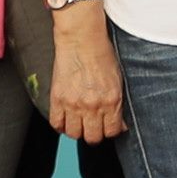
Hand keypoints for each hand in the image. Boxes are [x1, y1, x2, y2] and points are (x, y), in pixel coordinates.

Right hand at [50, 5, 124, 141]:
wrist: (81, 39)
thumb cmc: (102, 55)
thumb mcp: (118, 80)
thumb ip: (118, 104)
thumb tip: (120, 124)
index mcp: (112, 101)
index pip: (112, 131)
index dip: (110, 131)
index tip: (108, 128)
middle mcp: (93, 106)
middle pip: (93, 137)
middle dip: (95, 135)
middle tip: (93, 127)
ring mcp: (73, 104)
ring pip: (74, 134)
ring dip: (77, 131)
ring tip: (79, 123)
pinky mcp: (57, 99)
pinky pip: (56, 123)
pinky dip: (60, 125)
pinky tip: (65, 119)